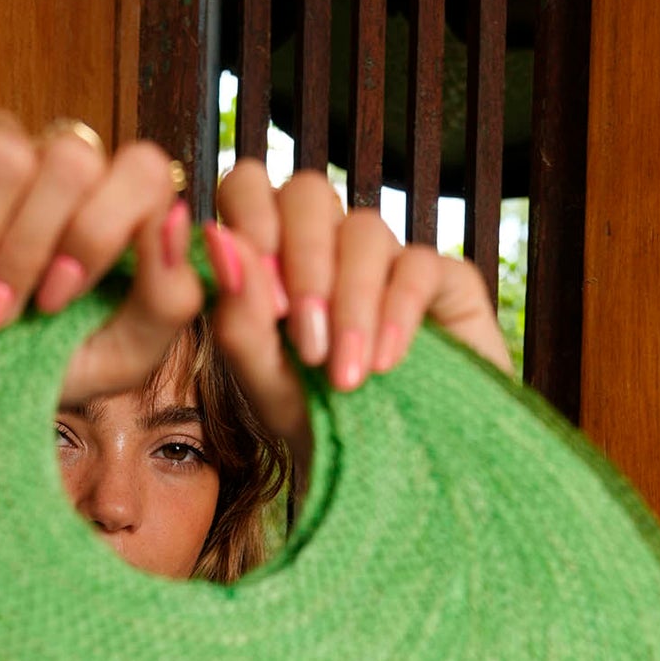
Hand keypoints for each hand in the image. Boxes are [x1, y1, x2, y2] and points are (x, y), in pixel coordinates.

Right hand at [0, 99, 202, 404]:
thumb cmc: (26, 371)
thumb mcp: (117, 359)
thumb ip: (169, 299)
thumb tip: (180, 220)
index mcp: (116, 209)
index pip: (144, 171)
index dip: (101, 236)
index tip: (56, 303)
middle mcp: (61, 166)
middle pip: (74, 160)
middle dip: (30, 254)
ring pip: (7, 155)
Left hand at [206, 158, 513, 462]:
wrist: (398, 472)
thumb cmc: (322, 425)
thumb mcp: (267, 386)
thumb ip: (237, 318)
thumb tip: (216, 239)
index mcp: (271, 256)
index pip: (248, 188)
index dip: (252, 220)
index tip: (266, 299)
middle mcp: (327, 244)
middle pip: (308, 192)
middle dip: (304, 264)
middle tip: (306, 344)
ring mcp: (386, 256)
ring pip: (364, 230)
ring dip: (350, 306)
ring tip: (347, 378)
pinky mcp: (443, 277)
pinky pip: (417, 265)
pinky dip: (397, 314)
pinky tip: (385, 364)